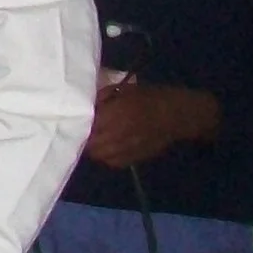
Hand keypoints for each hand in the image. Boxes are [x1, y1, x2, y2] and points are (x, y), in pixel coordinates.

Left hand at [85, 83, 220, 169]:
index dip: (78, 122)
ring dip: (94, 147)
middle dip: (84, 136)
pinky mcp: (134, 159)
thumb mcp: (123, 89)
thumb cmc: (150, 97)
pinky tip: (108, 147)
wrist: (176, 115)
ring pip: (98, 155)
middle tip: (84, 129)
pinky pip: (112, 162)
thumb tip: (85, 103)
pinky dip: (106, 156)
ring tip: (95, 138)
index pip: (86, 125)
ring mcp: (126, 149)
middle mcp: (117, 135)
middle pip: (90, 143)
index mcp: (113, 115)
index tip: (75, 118)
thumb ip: (102, 97)